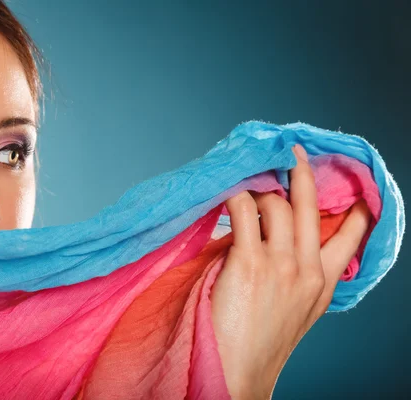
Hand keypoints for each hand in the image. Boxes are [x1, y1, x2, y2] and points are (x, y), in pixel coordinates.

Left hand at [210, 144, 371, 398]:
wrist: (240, 372)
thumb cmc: (259, 342)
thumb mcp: (296, 312)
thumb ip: (298, 277)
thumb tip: (278, 239)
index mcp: (322, 283)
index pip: (350, 238)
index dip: (354, 210)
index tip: (354, 191)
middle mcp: (307, 269)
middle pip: (309, 207)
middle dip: (301, 173)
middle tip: (291, 153)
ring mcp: (280, 264)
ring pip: (273, 204)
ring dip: (255, 190)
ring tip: (239, 191)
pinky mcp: (249, 263)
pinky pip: (241, 211)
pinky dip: (232, 197)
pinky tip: (224, 195)